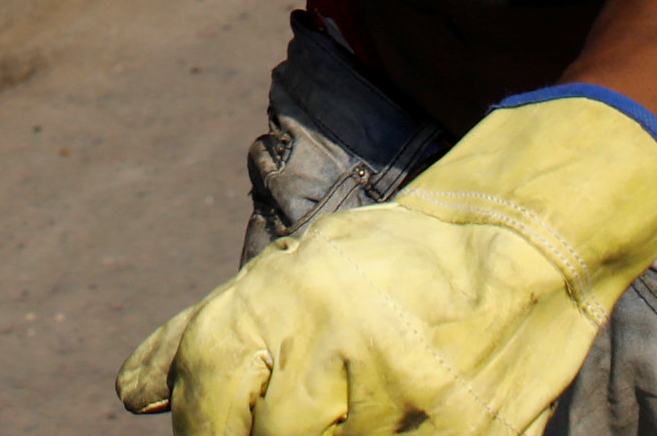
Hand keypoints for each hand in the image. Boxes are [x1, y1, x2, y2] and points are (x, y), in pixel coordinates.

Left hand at [117, 96, 656, 435]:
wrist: (522, 240)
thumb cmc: (390, 265)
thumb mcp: (293, 272)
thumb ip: (207, 333)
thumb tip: (134, 395)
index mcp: (289, 293)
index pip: (204, 393)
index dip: (201, 429)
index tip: (216, 431)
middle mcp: (338, 337)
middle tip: (293, 418)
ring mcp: (402, 391)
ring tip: (357, 409)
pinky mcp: (462, 431)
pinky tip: (397, 424)